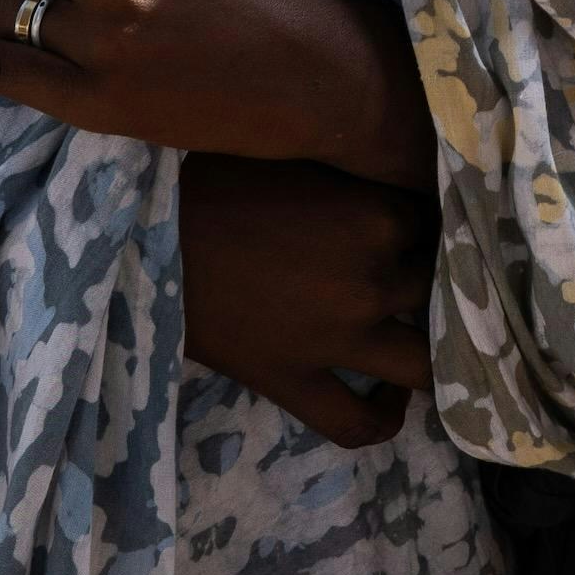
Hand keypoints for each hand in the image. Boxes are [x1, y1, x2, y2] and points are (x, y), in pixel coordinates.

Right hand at [179, 151, 435, 444]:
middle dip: (424, 279)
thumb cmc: (212, 177)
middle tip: (406, 270)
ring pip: (421, 363)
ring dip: (430, 352)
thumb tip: (388, 166)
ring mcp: (337, 339)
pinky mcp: (293, 382)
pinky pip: (356, 422)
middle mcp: (371, 281)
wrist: (142, 236)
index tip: (409, 220)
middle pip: (432, 285)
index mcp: (376, 215)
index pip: (432, 222)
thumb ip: (352, 169)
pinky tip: (391, 396)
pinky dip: (385, 417)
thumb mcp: (297, 153)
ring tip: (426, 342)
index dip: (420, 223)